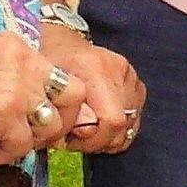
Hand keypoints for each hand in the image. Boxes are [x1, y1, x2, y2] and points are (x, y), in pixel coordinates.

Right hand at [0, 30, 75, 164]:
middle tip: (29, 136)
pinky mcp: (4, 114)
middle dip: (58, 123)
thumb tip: (41, 112)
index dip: (52, 104)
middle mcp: (23, 62)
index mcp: (17, 47)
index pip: (61, 76)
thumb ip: (12, 79)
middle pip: (75, 96)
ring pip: (53, 126)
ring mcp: (16, 88)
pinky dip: (1, 155)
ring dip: (27, 142)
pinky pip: (22, 147)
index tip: (29, 118)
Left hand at [41, 27, 145, 156]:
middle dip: (98, 140)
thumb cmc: (49, 66)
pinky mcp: (136, 83)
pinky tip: (98, 125)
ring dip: (108, 136)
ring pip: (131, 124)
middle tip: (74, 138)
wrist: (62, 45)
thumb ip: (70, 112)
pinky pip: (135, 118)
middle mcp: (119, 69)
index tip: (69, 141)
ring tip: (85, 130)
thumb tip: (88, 131)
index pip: (112, 119)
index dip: (93, 139)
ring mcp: (131, 76)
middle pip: (123, 124)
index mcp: (95, 67)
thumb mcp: (50, 89)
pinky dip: (118, 130)